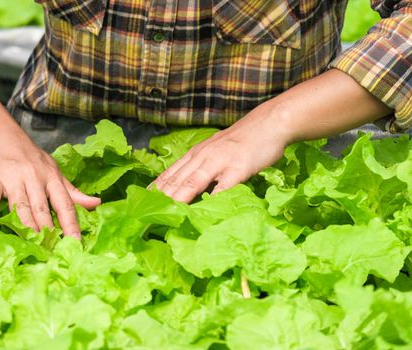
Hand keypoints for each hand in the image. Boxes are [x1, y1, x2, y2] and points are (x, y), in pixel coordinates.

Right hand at [0, 133, 100, 237]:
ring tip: (33, 240)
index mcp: (52, 178)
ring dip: (27, 222)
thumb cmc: (30, 158)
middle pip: (43, 207)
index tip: (76, 242)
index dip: (71, 224)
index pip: (65, 204)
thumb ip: (72, 192)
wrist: (0, 134)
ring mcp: (14, 177)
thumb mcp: (54, 172)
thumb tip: (97, 204)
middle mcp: (35, 178)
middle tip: (53, 248)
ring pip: (22, 203)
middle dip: (49, 228)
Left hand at [153, 104, 287, 202]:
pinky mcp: (237, 168)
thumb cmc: (243, 141)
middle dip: (161, 197)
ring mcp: (219, 161)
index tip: (143, 201)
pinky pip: (222, 187)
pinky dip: (211, 199)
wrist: (268, 123)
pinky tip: (202, 210)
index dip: (156, 188)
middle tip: (147, 212)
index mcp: (196, 154)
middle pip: (177, 179)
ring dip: (177, 198)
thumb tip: (190, 188)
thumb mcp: (216, 151)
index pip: (171, 173)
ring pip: (192, 182)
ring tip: (166, 212)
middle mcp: (203, 156)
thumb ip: (203, 167)